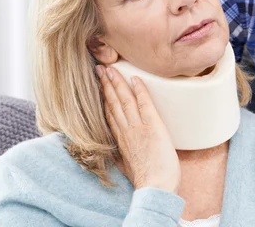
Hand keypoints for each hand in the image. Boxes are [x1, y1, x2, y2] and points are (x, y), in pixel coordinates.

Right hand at [97, 65, 180, 192]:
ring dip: (118, 82)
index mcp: (120, 139)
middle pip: (112, 102)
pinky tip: (136, 79)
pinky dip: (140, 90)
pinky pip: (145, 104)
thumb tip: (120, 153)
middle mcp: (126, 131)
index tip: (99, 84)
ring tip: (111, 68)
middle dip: (106, 84)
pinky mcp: (153, 126)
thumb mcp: (127, 165)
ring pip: (124, 100)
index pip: (109, 113)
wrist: (155, 187)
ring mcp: (138, 127)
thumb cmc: (145, 179)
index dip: (103, 97)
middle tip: (100, 68)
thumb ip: (123, 154)